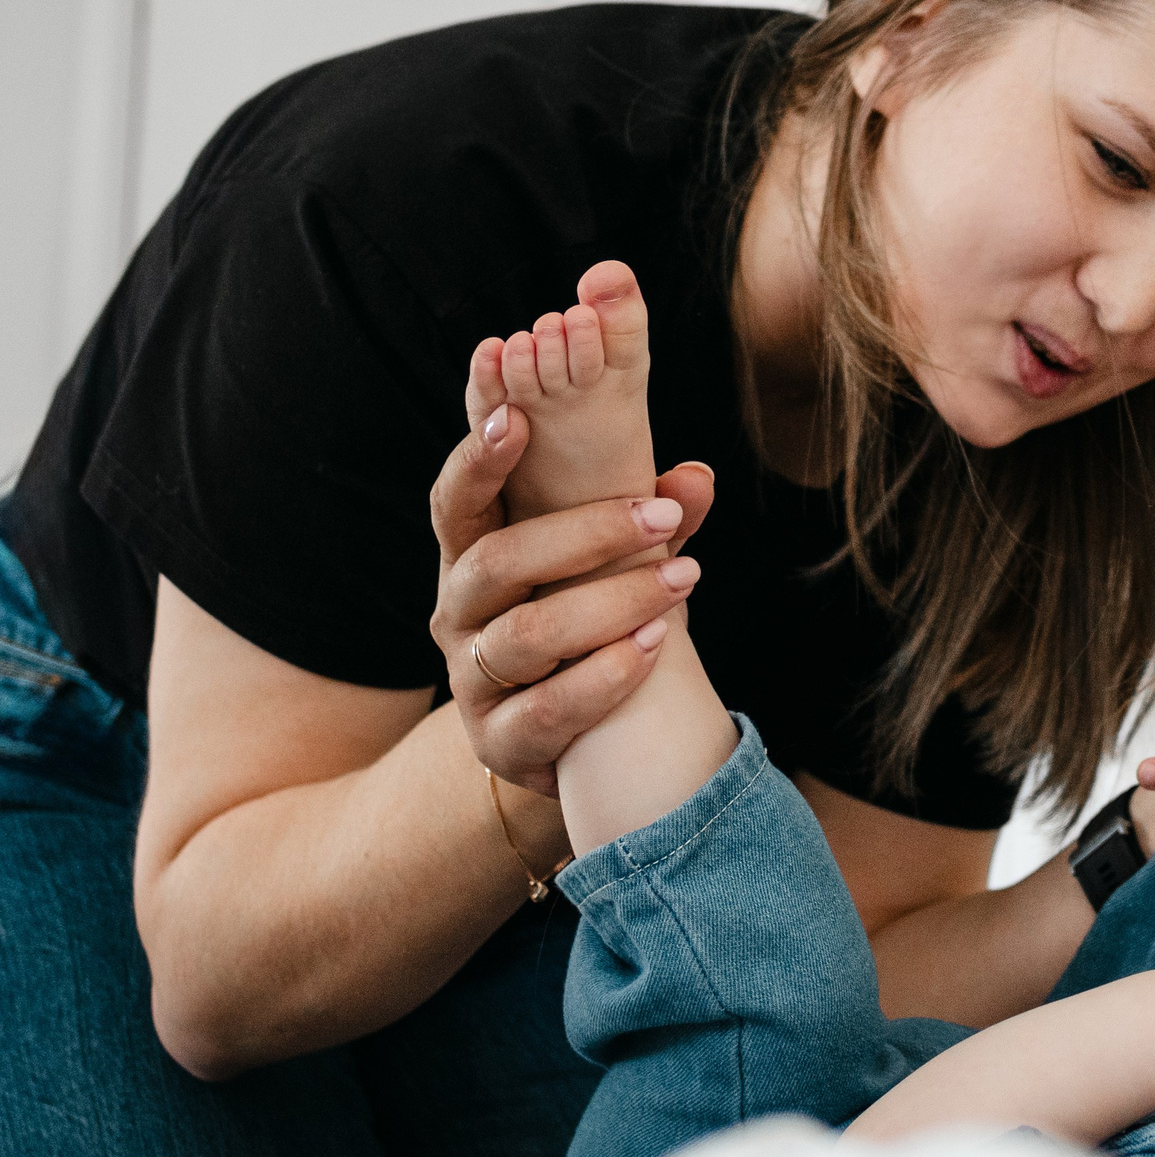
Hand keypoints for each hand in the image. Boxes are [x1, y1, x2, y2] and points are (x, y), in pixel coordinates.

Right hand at [428, 404, 714, 796]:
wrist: (568, 740)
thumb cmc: (588, 626)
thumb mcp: (614, 568)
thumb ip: (649, 521)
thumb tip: (696, 477)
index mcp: (472, 558)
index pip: (457, 503)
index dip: (478, 459)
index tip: (517, 416)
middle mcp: (458, 614)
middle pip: (497, 562)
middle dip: (586, 533)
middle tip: (663, 517)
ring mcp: (471, 680)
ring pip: (527, 636)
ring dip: (611, 604)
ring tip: (680, 581)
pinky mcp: (500, 740)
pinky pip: (548, 708)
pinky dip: (606, 675)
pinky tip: (653, 648)